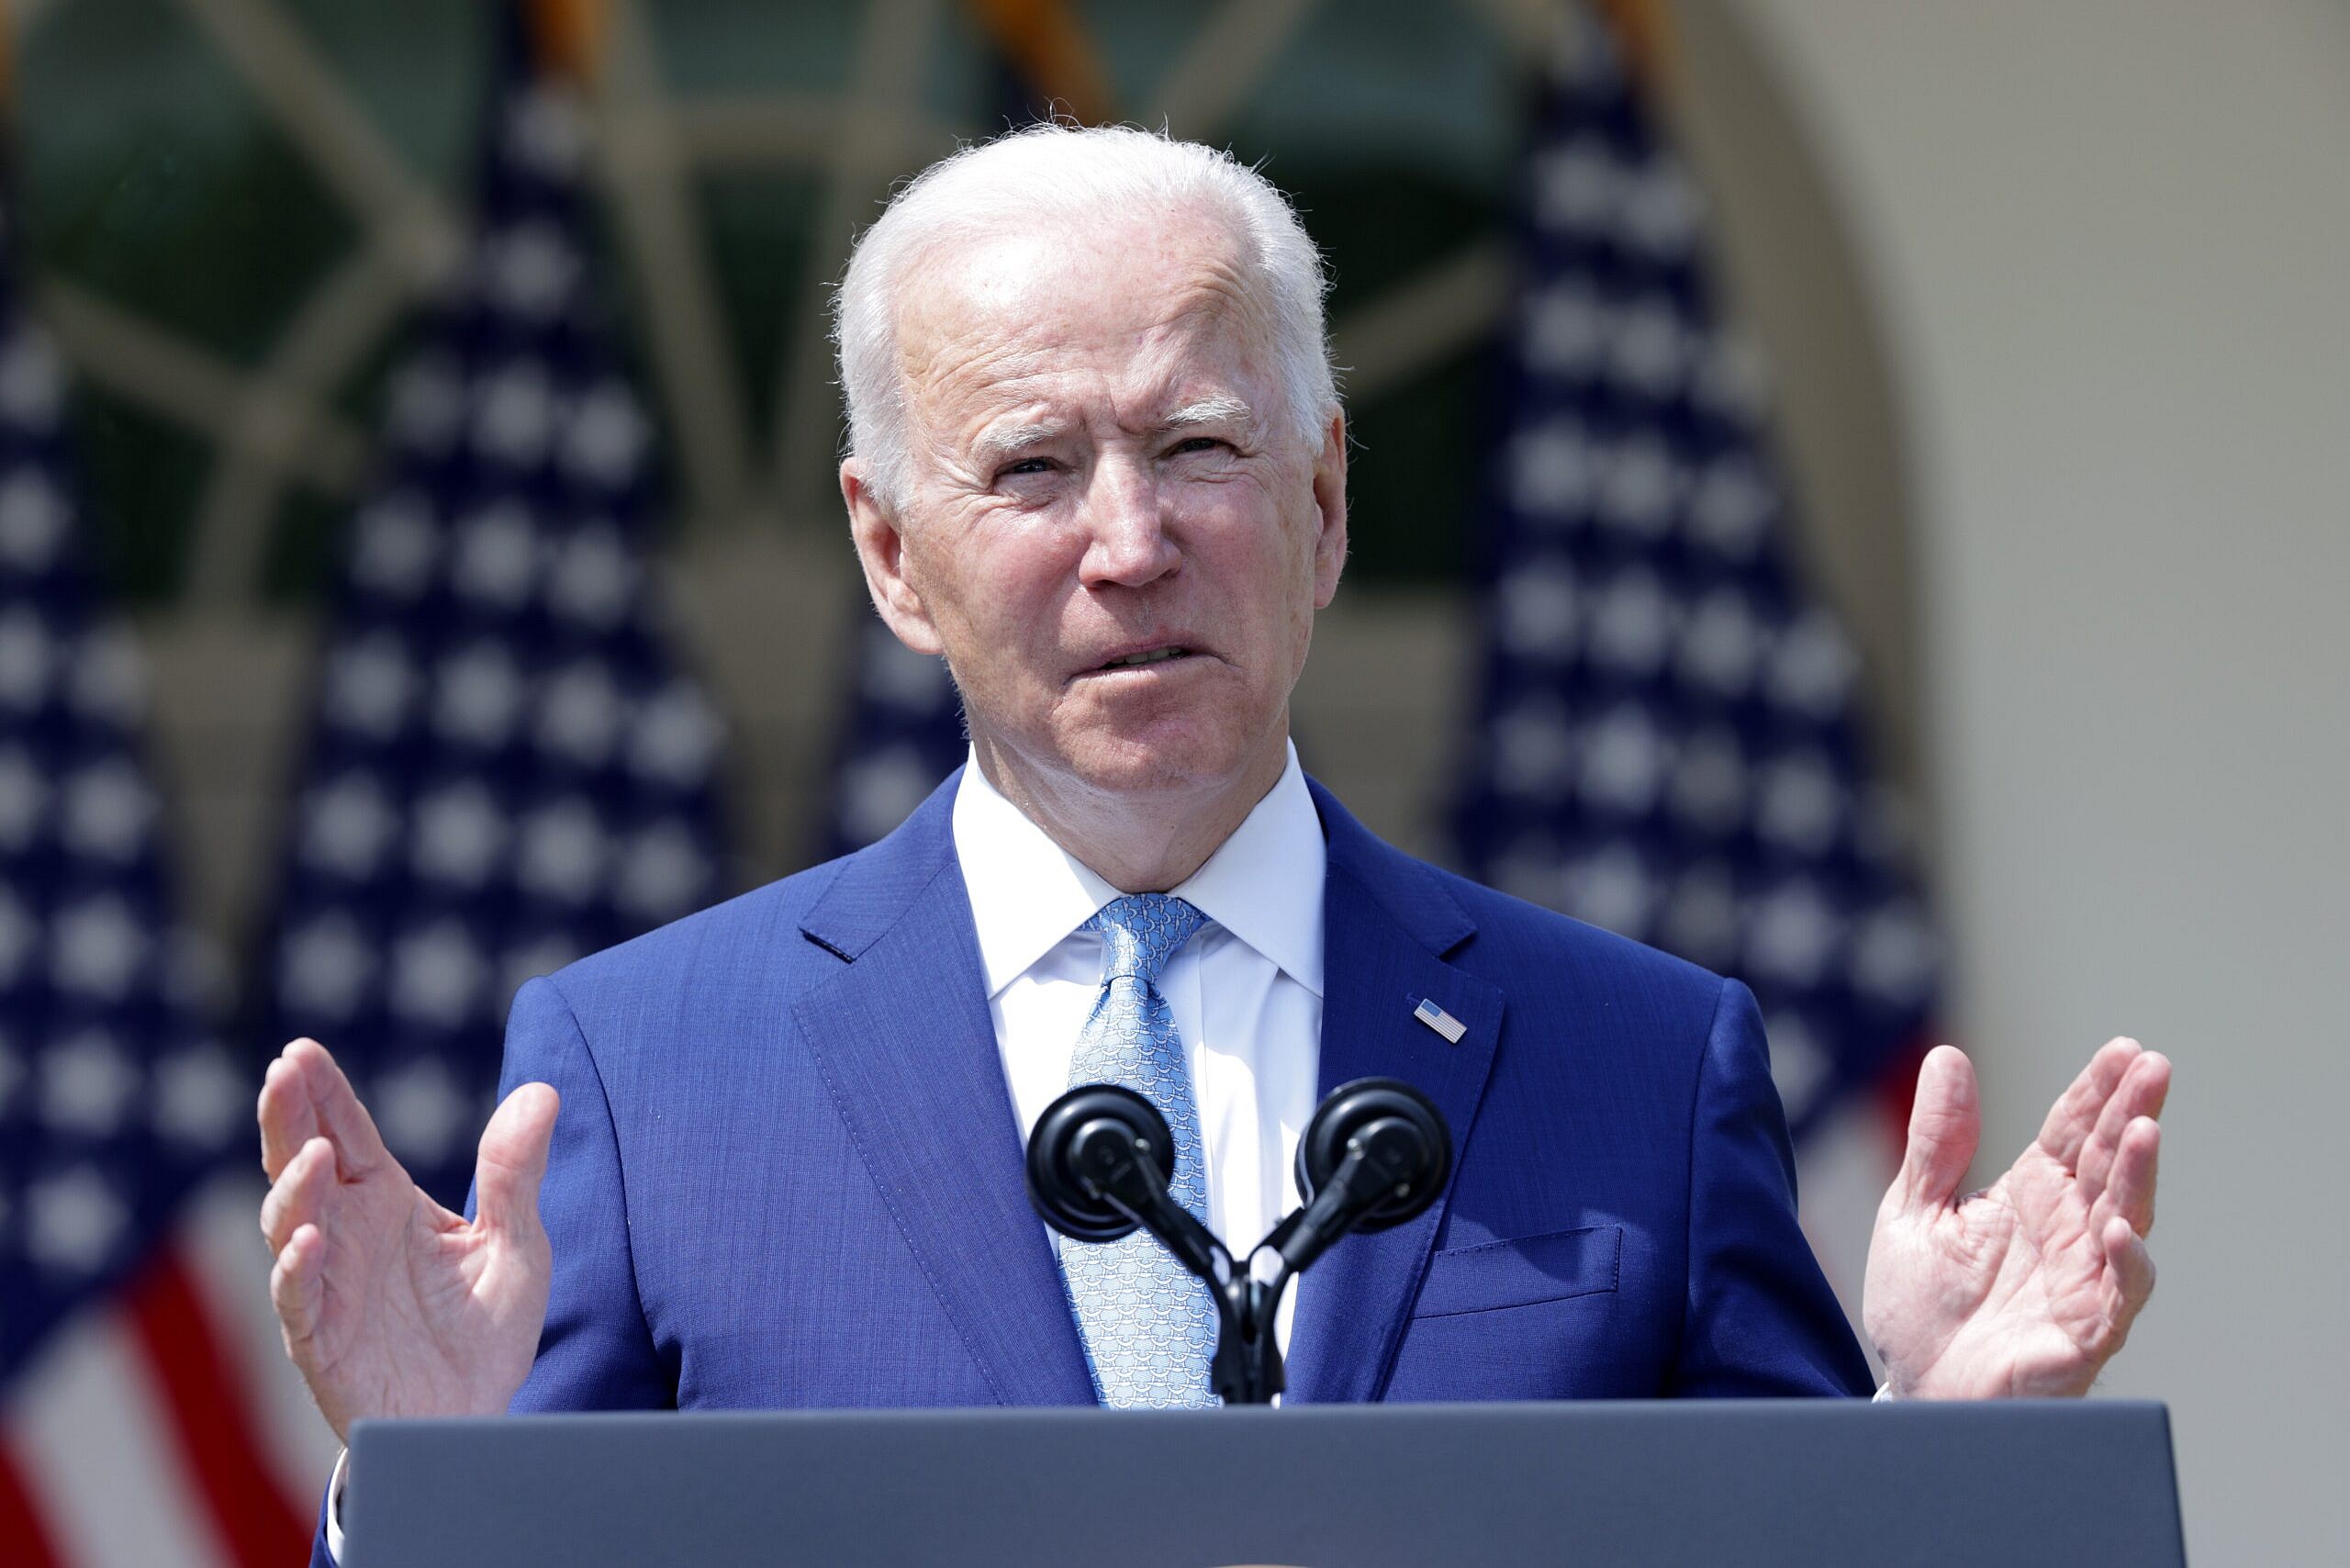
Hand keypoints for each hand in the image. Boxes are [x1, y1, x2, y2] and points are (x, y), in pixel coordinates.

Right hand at [258, 1038, 557, 1442]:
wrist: (475, 1417)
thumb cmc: (485, 1329)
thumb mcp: (516, 1245)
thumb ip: (518, 1173)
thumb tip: (542, 1092)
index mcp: (386, 1201)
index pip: (347, 1133)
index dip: (322, 1092)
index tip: (301, 1049)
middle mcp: (347, 1234)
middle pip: (303, 1164)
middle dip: (289, 1119)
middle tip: (282, 1073)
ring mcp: (328, 1286)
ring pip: (290, 1226)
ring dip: (298, 1188)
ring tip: (316, 1153)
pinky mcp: (322, 1341)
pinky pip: (299, 1301)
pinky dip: (299, 1270)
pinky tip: (311, 1241)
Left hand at [1863, 1039, 2166, 1398]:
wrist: (1913, 1393)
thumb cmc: (1921, 1310)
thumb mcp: (1914, 1210)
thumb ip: (1936, 1141)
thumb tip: (1947, 1055)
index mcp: (2030, 1197)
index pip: (2073, 1133)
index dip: (2098, 1092)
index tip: (2125, 1050)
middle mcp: (2066, 1232)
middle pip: (2107, 1164)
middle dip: (2131, 1114)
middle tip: (2153, 1068)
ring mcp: (2081, 1281)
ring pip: (2124, 1220)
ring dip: (2137, 1179)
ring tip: (2144, 1130)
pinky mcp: (2084, 1333)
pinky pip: (2116, 1297)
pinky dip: (2125, 1265)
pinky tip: (2119, 1230)